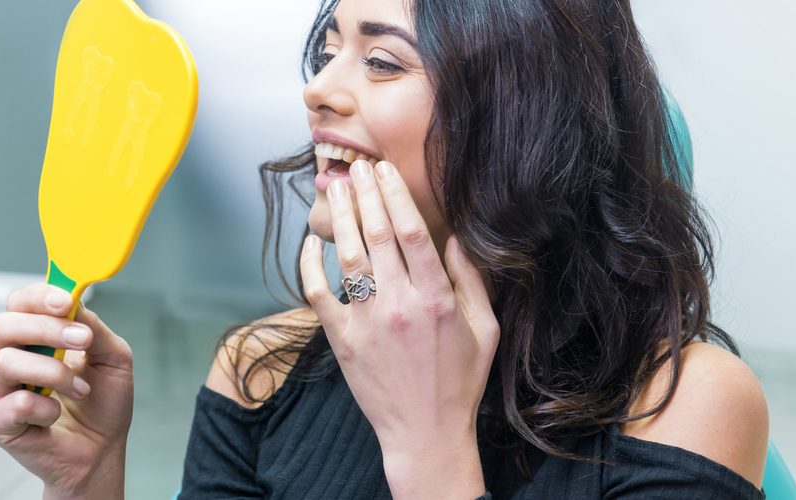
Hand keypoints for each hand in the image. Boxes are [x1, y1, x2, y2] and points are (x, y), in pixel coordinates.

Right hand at [0, 284, 133, 498]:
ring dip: (54, 372)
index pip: (20, 303)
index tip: (67, 302)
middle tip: (82, 340)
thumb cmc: (103, 403)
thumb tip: (75, 303)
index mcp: (36, 339)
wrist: (102, 451)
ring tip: (80, 389)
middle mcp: (12, 359)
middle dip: (46, 328)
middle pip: (4, 325)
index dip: (39, 296)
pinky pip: (12, 403)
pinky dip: (44, 408)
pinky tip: (56, 415)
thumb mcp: (113, 357)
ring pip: (6, 361)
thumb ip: (94, 327)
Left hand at [301, 160, 499, 497]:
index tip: (385, 170)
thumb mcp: (485, 329)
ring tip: (337, 190)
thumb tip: (458, 236)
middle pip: (377, 234)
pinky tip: (311, 241)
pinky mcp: (342, 340)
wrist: (425, 432)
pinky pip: (318, 293)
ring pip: (348, 256)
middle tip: (358, 167)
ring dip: (341, 218)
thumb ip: (472, 280)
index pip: (412, 232)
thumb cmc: (459, 381)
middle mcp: (400, 305)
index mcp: (437, 299)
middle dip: (366, 194)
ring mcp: (367, 322)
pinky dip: (310, 264)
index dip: (395, 195)